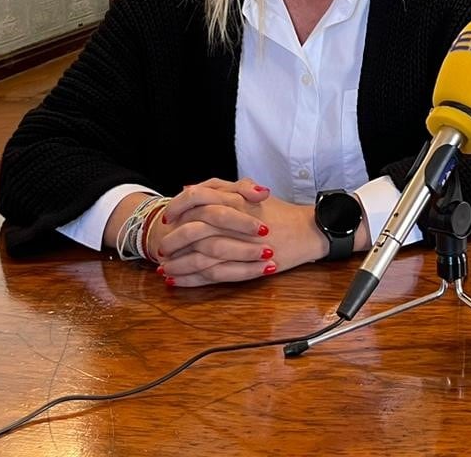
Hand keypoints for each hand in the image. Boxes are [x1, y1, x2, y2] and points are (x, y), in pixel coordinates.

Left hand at [145, 178, 331, 286]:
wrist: (308, 231)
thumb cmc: (281, 213)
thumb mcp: (252, 193)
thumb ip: (224, 189)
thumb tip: (190, 189)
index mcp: (236, 199)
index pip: (197, 198)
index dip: (178, 207)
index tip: (168, 217)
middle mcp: (236, 220)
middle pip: (194, 229)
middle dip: (173, 240)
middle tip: (162, 248)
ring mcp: (241, 244)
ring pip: (200, 255)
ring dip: (179, 264)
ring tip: (165, 270)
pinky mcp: (246, 265)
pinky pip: (212, 274)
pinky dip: (192, 279)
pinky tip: (179, 282)